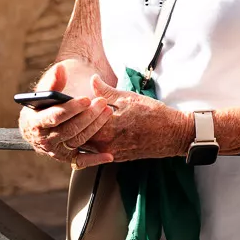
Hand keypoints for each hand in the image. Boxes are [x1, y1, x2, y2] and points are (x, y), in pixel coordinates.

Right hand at [20, 62, 115, 162]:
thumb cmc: (43, 103)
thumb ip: (53, 81)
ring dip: (94, 127)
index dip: (71, 109)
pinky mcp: (66, 157)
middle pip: (69, 129)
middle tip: (102, 103)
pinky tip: (109, 155)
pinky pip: (82, 161)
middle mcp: (43, 140)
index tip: (86, 99)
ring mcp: (55, 150)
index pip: (54, 117)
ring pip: (77, 140)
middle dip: (87, 116)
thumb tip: (61, 70)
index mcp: (34, 122)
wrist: (40, 119)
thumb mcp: (44, 90)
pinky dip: (95, 159)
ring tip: (107, 112)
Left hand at [75, 90, 192, 165]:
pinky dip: (91, 141)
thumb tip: (93, 80)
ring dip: (81, 133)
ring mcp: (110, 153)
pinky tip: (90, 131)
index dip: (72, 109)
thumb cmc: (154, 114)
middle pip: (79, 135)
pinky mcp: (116, 158)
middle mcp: (106, 144)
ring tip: (78, 121)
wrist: (172, 134)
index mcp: (107, 128)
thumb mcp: (129, 97)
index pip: (80, 119)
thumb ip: (106, 91)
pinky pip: (95, 151)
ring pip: (85, 145)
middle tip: (68, 111)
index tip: (67, 101)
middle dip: (74, 122)